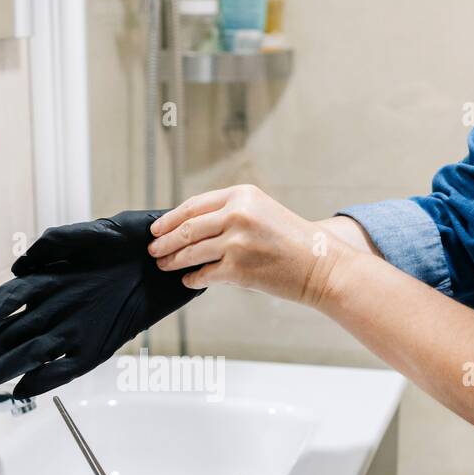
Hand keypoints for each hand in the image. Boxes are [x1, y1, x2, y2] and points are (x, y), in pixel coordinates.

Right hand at [0, 211, 203, 397]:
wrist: (171, 257)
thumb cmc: (131, 241)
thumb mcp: (91, 234)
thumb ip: (55, 244)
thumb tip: (21, 265)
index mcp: (47, 279)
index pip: (2, 301)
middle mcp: (55, 306)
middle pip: (9, 332)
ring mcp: (74, 328)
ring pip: (30, 350)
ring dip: (4, 366)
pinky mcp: (97, 346)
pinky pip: (67, 367)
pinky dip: (47, 378)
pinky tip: (26, 389)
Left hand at [148, 185, 346, 306]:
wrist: (320, 265)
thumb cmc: (291, 241)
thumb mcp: (261, 211)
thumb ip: (229, 214)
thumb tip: (190, 228)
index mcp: (241, 195)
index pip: (194, 205)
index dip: (170, 218)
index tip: (157, 228)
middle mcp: (237, 214)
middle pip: (187, 228)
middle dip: (165, 241)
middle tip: (153, 249)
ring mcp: (236, 242)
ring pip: (190, 252)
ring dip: (173, 260)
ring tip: (163, 264)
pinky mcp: (238, 268)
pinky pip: (204, 274)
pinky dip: (192, 278)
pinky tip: (188, 279)